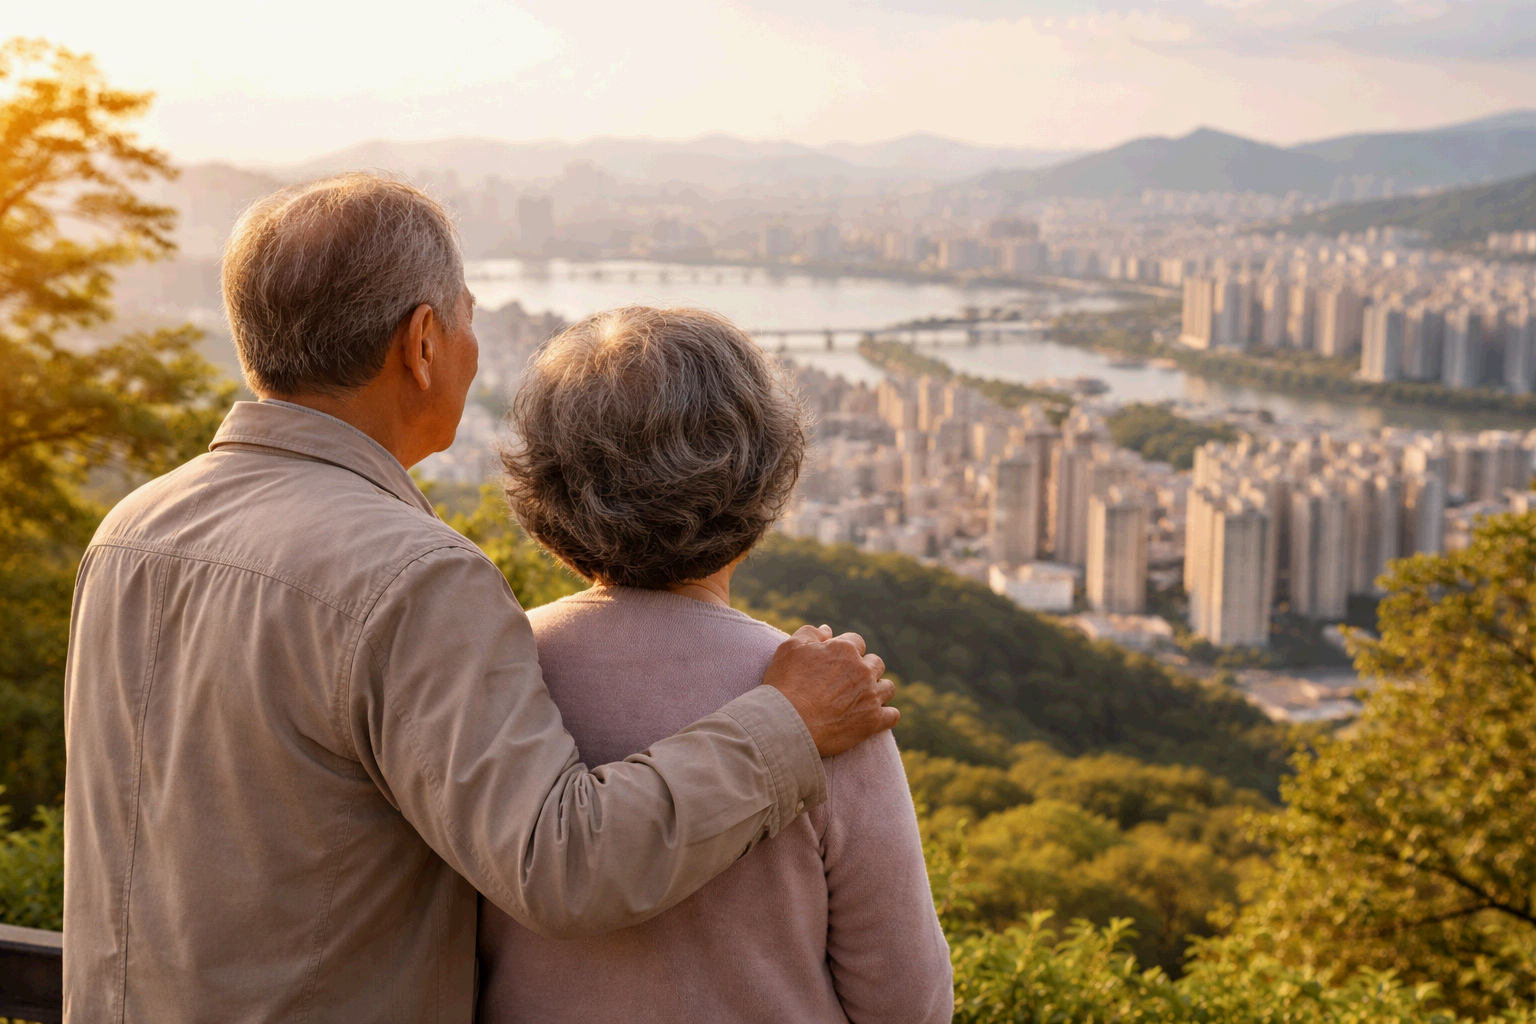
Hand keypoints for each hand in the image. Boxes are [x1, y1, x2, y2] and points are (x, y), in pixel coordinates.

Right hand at [763, 624, 897, 757]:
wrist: (786, 723)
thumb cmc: (785, 684)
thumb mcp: (790, 648)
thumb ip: (811, 633)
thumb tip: (828, 630)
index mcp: (845, 649)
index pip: (856, 642)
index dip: (846, 651)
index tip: (836, 663)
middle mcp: (862, 670)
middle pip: (876, 663)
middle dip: (865, 669)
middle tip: (848, 682)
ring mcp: (870, 696)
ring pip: (888, 687)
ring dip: (878, 690)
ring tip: (864, 699)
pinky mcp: (872, 721)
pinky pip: (893, 716)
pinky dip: (886, 716)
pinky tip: (874, 717)